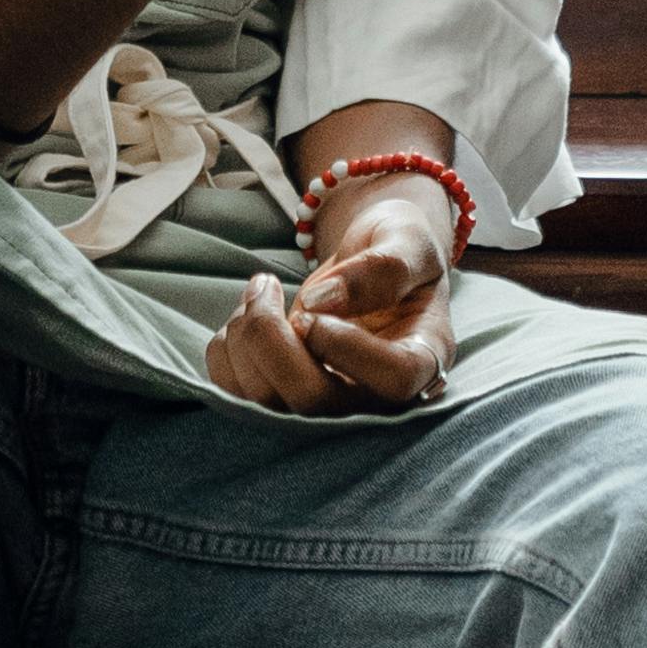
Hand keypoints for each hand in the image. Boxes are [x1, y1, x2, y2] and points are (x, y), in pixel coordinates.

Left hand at [202, 182, 457, 413]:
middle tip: (266, 284)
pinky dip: (225, 349)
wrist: (374, 266)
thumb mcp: (405, 240)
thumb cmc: (398, 251)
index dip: (346, 345)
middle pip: (314, 402)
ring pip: (267, 403)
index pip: (394, 380)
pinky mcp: (285, 402)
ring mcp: (327, 407)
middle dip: (271, 338)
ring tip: (260, 290)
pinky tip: (248, 316)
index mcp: (422, 359)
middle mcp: (375, 397)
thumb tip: (322, 301)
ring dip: (243, 337)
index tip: (315, 303)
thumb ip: (382, 267)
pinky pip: (237, 394)